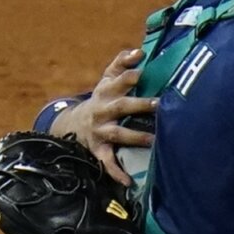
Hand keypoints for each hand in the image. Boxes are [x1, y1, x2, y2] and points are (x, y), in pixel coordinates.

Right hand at [48, 48, 156, 184]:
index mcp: (106, 91)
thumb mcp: (106, 79)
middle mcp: (102, 109)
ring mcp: (100, 130)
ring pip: (118, 133)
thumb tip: (140, 51)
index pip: (117, 79)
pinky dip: (117, 172)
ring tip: (154, 139)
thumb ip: (121, 64)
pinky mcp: (98, 149)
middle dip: (139, 104)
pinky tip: (129, 182)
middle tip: (159, 103)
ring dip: (135, 136)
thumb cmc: (102, 99)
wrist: (74, 124)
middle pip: (121, 105)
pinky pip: (107, 162)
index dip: (129, 73)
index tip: (143, 69)